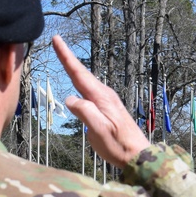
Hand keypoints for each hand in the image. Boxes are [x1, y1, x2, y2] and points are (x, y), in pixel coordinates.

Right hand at [52, 35, 149, 166]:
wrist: (139, 156)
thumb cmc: (119, 146)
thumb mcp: (98, 130)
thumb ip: (84, 112)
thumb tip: (70, 98)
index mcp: (101, 98)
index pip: (79, 73)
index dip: (66, 56)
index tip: (56, 40)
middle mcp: (106, 95)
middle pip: (83, 74)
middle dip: (69, 58)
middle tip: (57, 42)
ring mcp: (109, 101)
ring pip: (88, 82)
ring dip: (75, 69)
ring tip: (65, 57)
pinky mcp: (110, 109)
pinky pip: (92, 90)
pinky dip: (82, 82)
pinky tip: (80, 83)